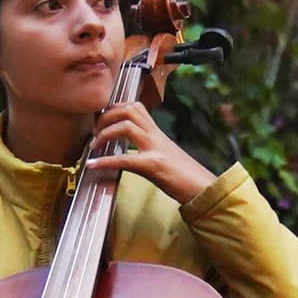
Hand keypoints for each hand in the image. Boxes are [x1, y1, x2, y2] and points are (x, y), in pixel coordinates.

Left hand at [80, 98, 214, 204]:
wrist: (204, 190)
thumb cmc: (186, 178)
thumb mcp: (165, 158)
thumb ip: (150, 150)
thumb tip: (131, 154)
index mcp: (157, 135)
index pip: (135, 107)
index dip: (114, 109)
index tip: (101, 121)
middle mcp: (156, 137)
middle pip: (128, 110)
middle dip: (106, 117)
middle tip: (95, 133)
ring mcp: (155, 150)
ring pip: (126, 126)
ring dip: (104, 134)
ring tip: (94, 147)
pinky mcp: (154, 167)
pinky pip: (125, 159)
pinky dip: (105, 162)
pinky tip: (92, 165)